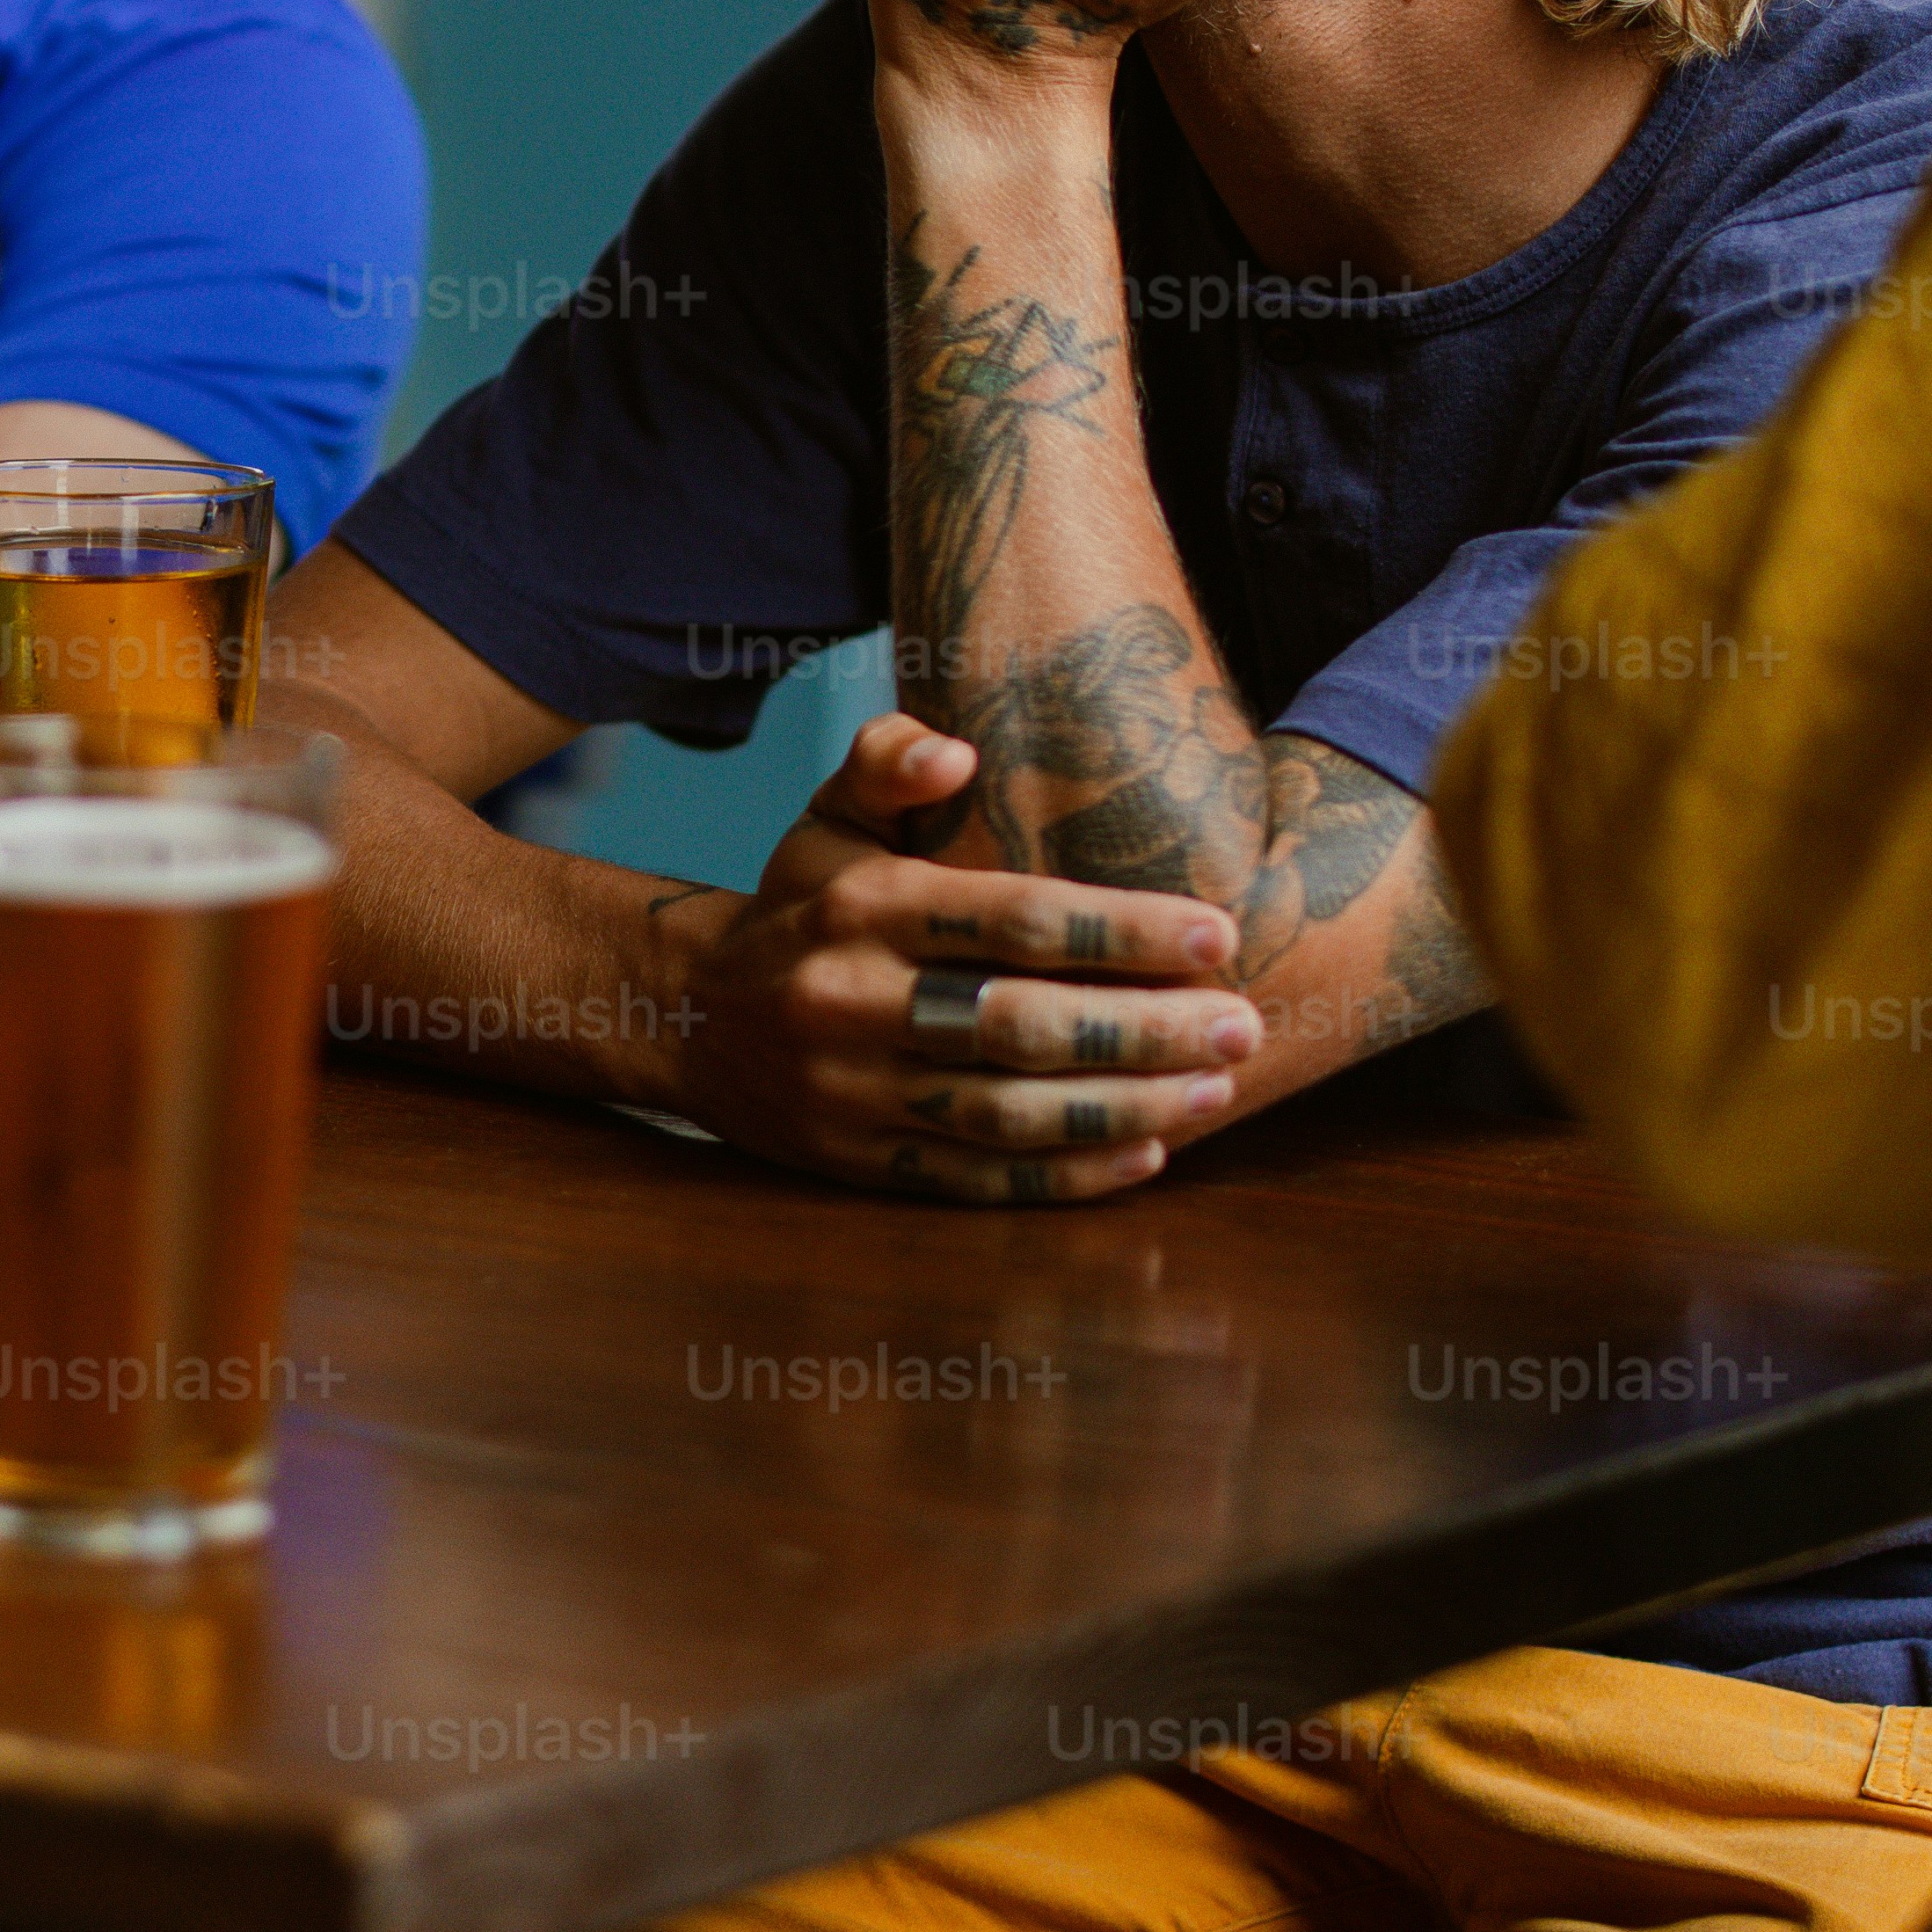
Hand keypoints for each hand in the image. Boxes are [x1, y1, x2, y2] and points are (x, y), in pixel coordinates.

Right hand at [646, 712, 1261, 1202]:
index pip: (1014, 918)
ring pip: (1009, 1112)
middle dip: (1146, 1027)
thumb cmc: (798, 906)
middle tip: (1245, 1023)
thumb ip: (885, 760)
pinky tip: (1147, 1155)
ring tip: (1217, 1088)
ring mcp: (853, 1094)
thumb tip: (957, 751)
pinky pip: (977, 1180)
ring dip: (1126, 1106)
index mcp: (863, 907)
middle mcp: (855, 1001)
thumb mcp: (825, 819)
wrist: (686, 1017)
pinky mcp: (858, 1165)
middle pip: (1025, 1024)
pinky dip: (1067, 1175)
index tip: (1219, 934)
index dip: (1124, 931)